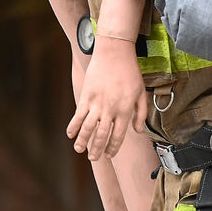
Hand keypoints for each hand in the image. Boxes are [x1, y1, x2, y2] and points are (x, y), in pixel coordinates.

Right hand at [66, 36, 147, 159]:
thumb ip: (141, 113)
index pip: (118, 136)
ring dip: (83, 141)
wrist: (115, 53)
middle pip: (102, 136)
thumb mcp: (141, 93)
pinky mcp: (86, 96)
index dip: (113, 148)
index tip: (109, 155)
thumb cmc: (130, 72)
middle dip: (97, 149)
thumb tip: (138, 131)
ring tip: (79, 150)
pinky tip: (70, 134)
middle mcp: (110, 110)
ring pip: (88, 129)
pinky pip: (78, 115)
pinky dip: (73, 126)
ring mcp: (96, 104)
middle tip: (94, 158)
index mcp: (125, 111)